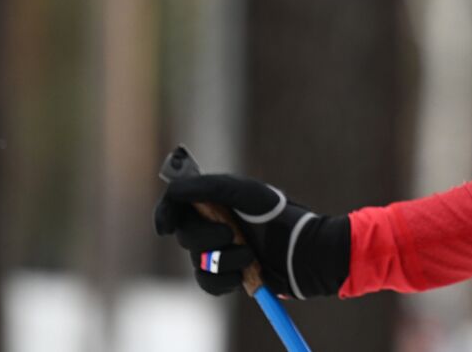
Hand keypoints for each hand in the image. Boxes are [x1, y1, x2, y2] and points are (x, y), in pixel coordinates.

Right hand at [153, 173, 349, 298]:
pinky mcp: (230, 276)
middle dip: (205, 237)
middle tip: (231, 233)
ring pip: (198, 262)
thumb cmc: (281, 217)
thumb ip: (209, 187)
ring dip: (224, 260)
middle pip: (184, 235)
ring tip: (250, 255)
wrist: (306, 252)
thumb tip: (173, 190)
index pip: (178, 203)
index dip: (165, 213)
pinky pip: (209, 284)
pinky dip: (225, 281)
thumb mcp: (247, 194)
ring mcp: (222, 251)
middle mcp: (215, 224)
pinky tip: (245, 274)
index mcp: (217, 200)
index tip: (165, 226)